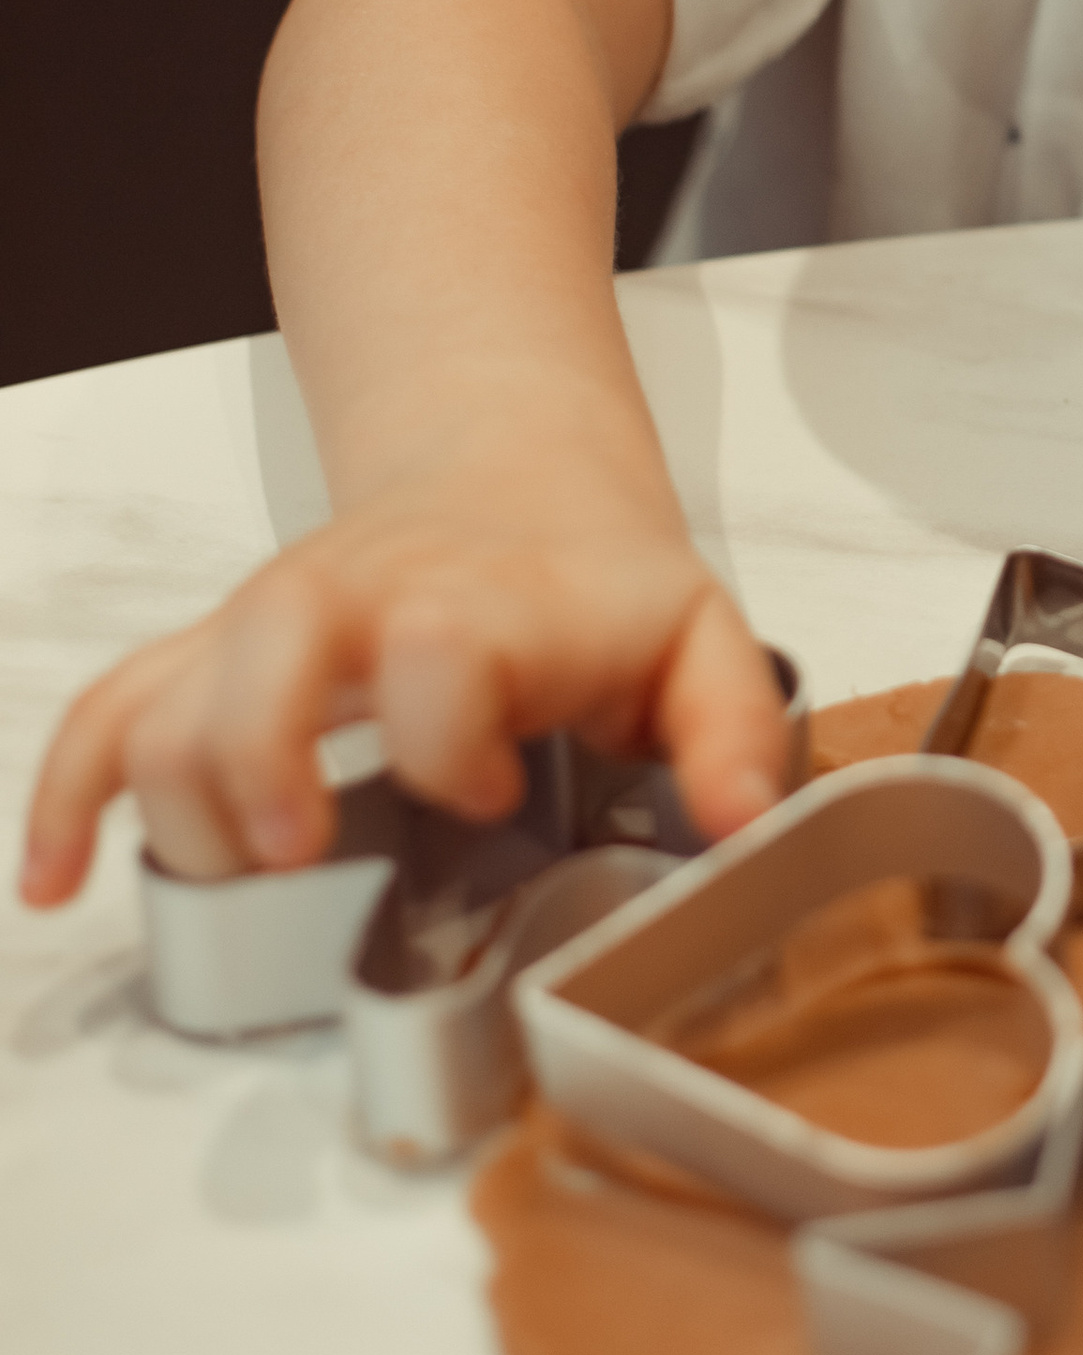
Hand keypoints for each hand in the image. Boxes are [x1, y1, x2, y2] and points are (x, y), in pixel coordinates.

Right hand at [17, 415, 787, 908]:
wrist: (509, 474)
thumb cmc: (593, 584)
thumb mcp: (697, 639)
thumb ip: (731, 730)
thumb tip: (742, 823)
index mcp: (483, 604)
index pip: (442, 641)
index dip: (446, 725)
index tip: (483, 787)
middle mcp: (359, 606)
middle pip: (273, 640)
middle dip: (262, 751)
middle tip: (296, 848)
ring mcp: (272, 629)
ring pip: (177, 685)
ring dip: (174, 792)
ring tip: (229, 877)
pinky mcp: (215, 659)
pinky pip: (115, 707)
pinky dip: (73, 791)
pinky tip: (61, 881)